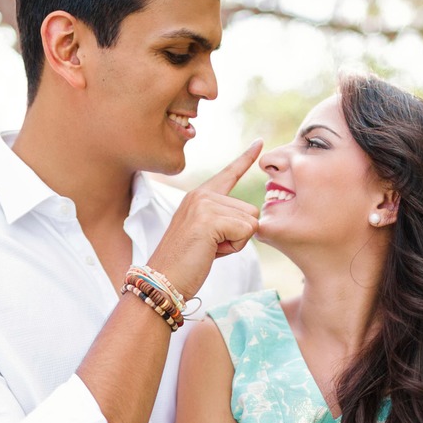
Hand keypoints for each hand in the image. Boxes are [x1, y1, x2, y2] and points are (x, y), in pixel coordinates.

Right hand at [147, 139, 262, 297]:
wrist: (162, 280)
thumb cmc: (185, 263)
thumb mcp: (205, 234)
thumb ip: (224, 221)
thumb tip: (254, 222)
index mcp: (199, 196)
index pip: (228, 173)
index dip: (246, 158)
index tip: (260, 143)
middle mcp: (201, 194)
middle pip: (251, 210)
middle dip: (239, 234)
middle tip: (211, 246)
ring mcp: (204, 204)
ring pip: (251, 221)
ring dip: (237, 242)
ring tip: (209, 248)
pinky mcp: (209, 219)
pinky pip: (246, 232)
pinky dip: (234, 247)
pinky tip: (211, 251)